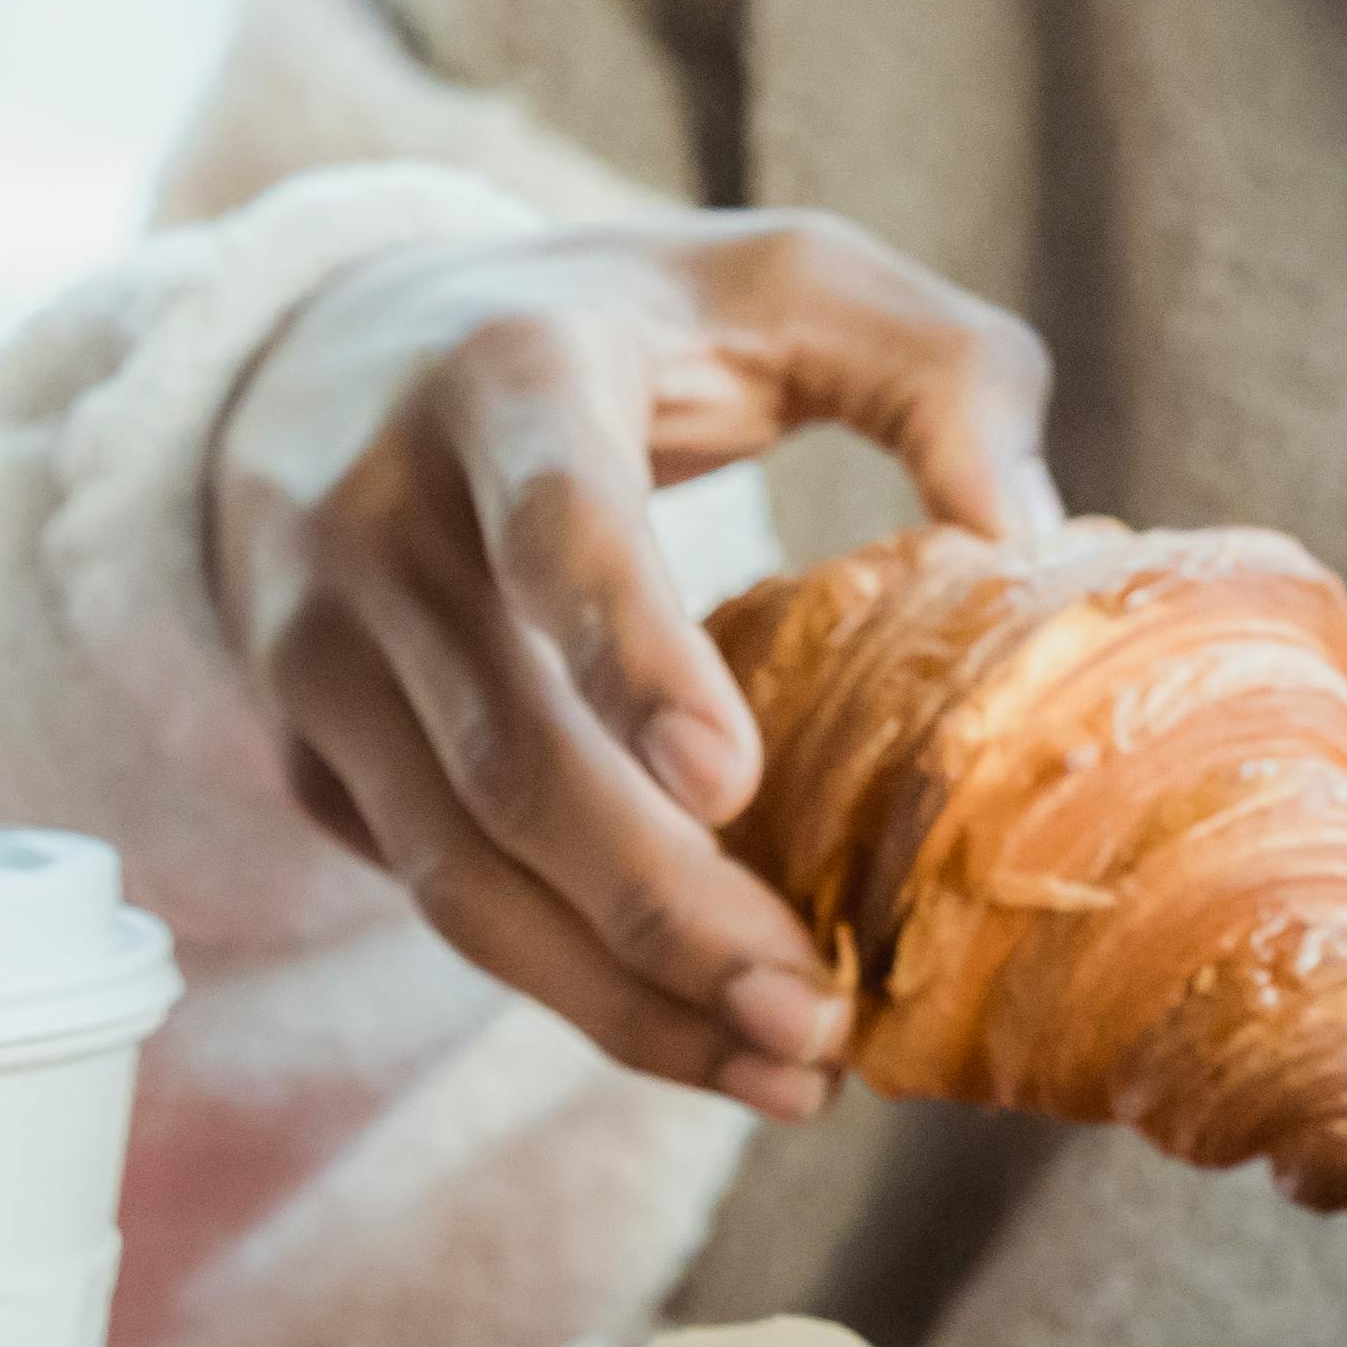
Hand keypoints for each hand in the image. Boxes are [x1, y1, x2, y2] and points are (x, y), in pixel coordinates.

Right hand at [208, 210, 1060, 1116]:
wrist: (337, 345)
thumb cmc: (629, 316)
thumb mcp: (796, 276)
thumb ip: (947, 371)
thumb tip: (1034, 535)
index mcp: (507, 380)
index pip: (555, 532)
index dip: (631, 657)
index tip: (731, 786)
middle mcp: (374, 527)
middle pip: (513, 759)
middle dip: (664, 910)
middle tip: (813, 1012)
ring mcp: (318, 657)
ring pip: (458, 871)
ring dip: (616, 995)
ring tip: (785, 1069)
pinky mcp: (311, 756)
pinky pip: (438, 898)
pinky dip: (565, 983)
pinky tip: (700, 1035)